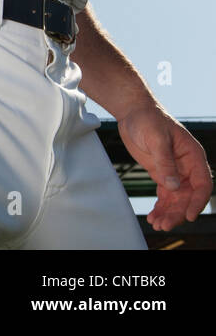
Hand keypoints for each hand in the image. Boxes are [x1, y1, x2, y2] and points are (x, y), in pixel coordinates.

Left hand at [117, 102, 212, 230]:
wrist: (133, 111)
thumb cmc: (148, 119)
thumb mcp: (156, 139)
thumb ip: (165, 162)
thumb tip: (173, 186)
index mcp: (193, 156)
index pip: (202, 184)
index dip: (197, 201)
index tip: (189, 215)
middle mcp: (187, 166)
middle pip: (188, 196)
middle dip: (178, 212)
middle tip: (164, 224)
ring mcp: (175, 171)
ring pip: (177, 198)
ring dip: (169, 212)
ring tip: (157, 224)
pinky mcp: (161, 173)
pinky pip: (165, 194)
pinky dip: (160, 206)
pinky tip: (154, 216)